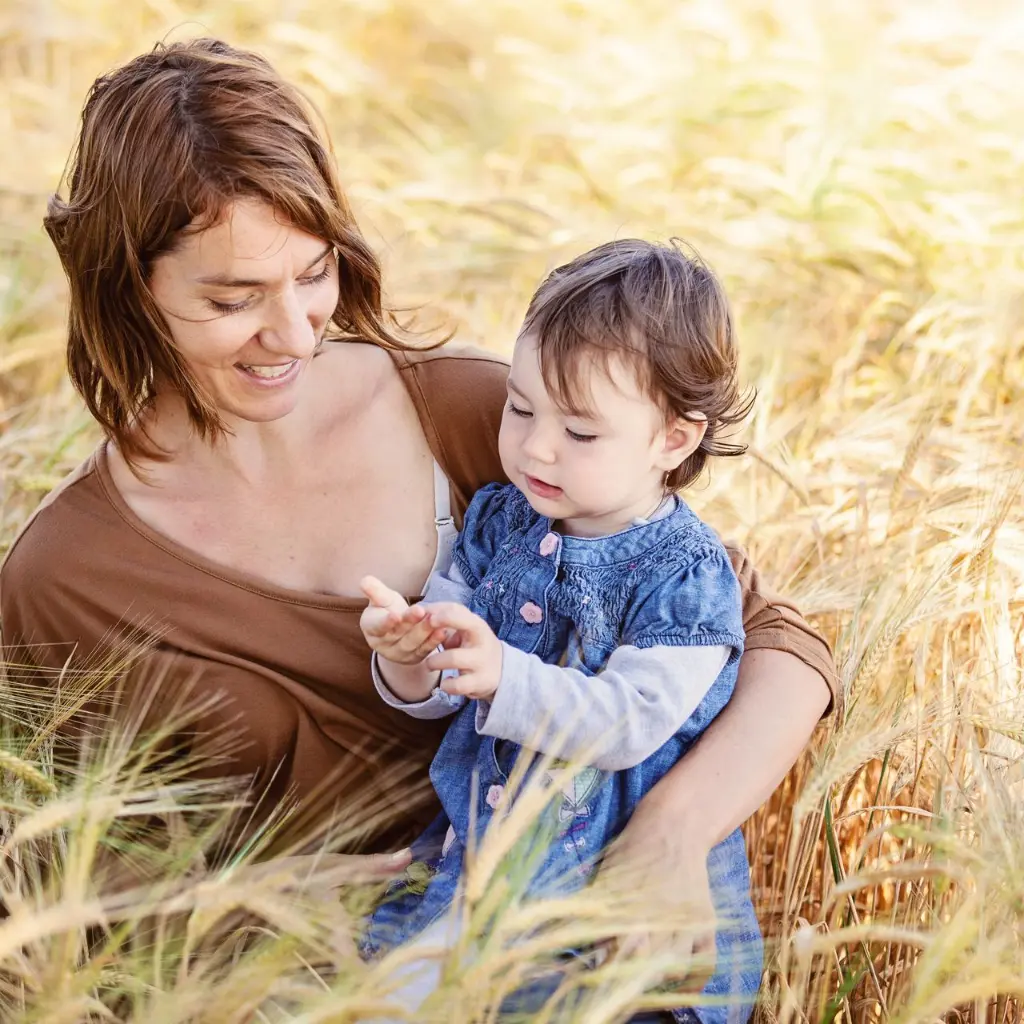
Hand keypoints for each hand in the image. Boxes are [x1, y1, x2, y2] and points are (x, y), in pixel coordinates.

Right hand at [360, 576, 450, 665]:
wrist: (399, 628)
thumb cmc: (387, 609)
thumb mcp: (381, 598)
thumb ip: (374, 591)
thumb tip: (363, 580)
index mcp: (372, 629)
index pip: (378, 626)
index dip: (386, 622)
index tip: (395, 615)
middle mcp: (384, 644)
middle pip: (398, 634)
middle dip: (410, 623)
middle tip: (421, 611)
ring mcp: (400, 653)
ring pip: (412, 643)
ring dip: (424, 632)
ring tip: (434, 619)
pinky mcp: (415, 657)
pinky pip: (425, 650)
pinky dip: (434, 642)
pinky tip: (442, 632)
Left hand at [421, 602, 502, 701]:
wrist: (501, 670)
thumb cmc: (473, 644)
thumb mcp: (464, 629)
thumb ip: (443, 620)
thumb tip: (417, 612)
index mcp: (475, 624)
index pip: (458, 611)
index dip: (439, 613)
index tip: (424, 616)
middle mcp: (481, 640)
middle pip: (462, 627)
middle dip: (441, 626)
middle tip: (424, 638)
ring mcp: (481, 661)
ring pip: (453, 658)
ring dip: (435, 661)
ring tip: (429, 664)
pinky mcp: (480, 682)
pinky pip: (458, 685)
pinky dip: (447, 685)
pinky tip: (445, 684)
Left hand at [589, 796, 716, 992]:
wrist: (674, 827)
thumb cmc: (632, 850)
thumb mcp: (607, 876)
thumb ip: (596, 912)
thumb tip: (586, 947)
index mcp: (632, 908)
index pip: (621, 957)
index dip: (611, 974)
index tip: (601, 980)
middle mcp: (662, 919)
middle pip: (647, 970)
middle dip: (632, 981)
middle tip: (622, 982)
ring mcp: (687, 922)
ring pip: (675, 970)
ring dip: (660, 980)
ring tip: (646, 981)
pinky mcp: (706, 922)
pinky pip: (706, 963)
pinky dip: (695, 982)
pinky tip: (681, 989)